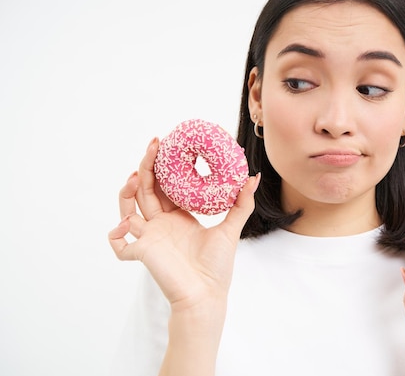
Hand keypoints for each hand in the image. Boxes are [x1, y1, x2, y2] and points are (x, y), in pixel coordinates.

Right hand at [108, 137, 259, 312]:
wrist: (206, 295)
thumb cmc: (216, 266)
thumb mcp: (230, 229)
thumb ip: (241, 204)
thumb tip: (253, 177)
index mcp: (178, 216)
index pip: (165, 185)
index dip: (162, 165)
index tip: (166, 144)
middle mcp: (160, 224)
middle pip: (145, 190)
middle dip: (146, 167)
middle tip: (153, 146)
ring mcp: (149, 238)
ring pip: (127, 209)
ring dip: (127, 192)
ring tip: (136, 176)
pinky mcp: (141, 253)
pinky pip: (119, 246)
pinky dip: (115, 235)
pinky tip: (125, 225)